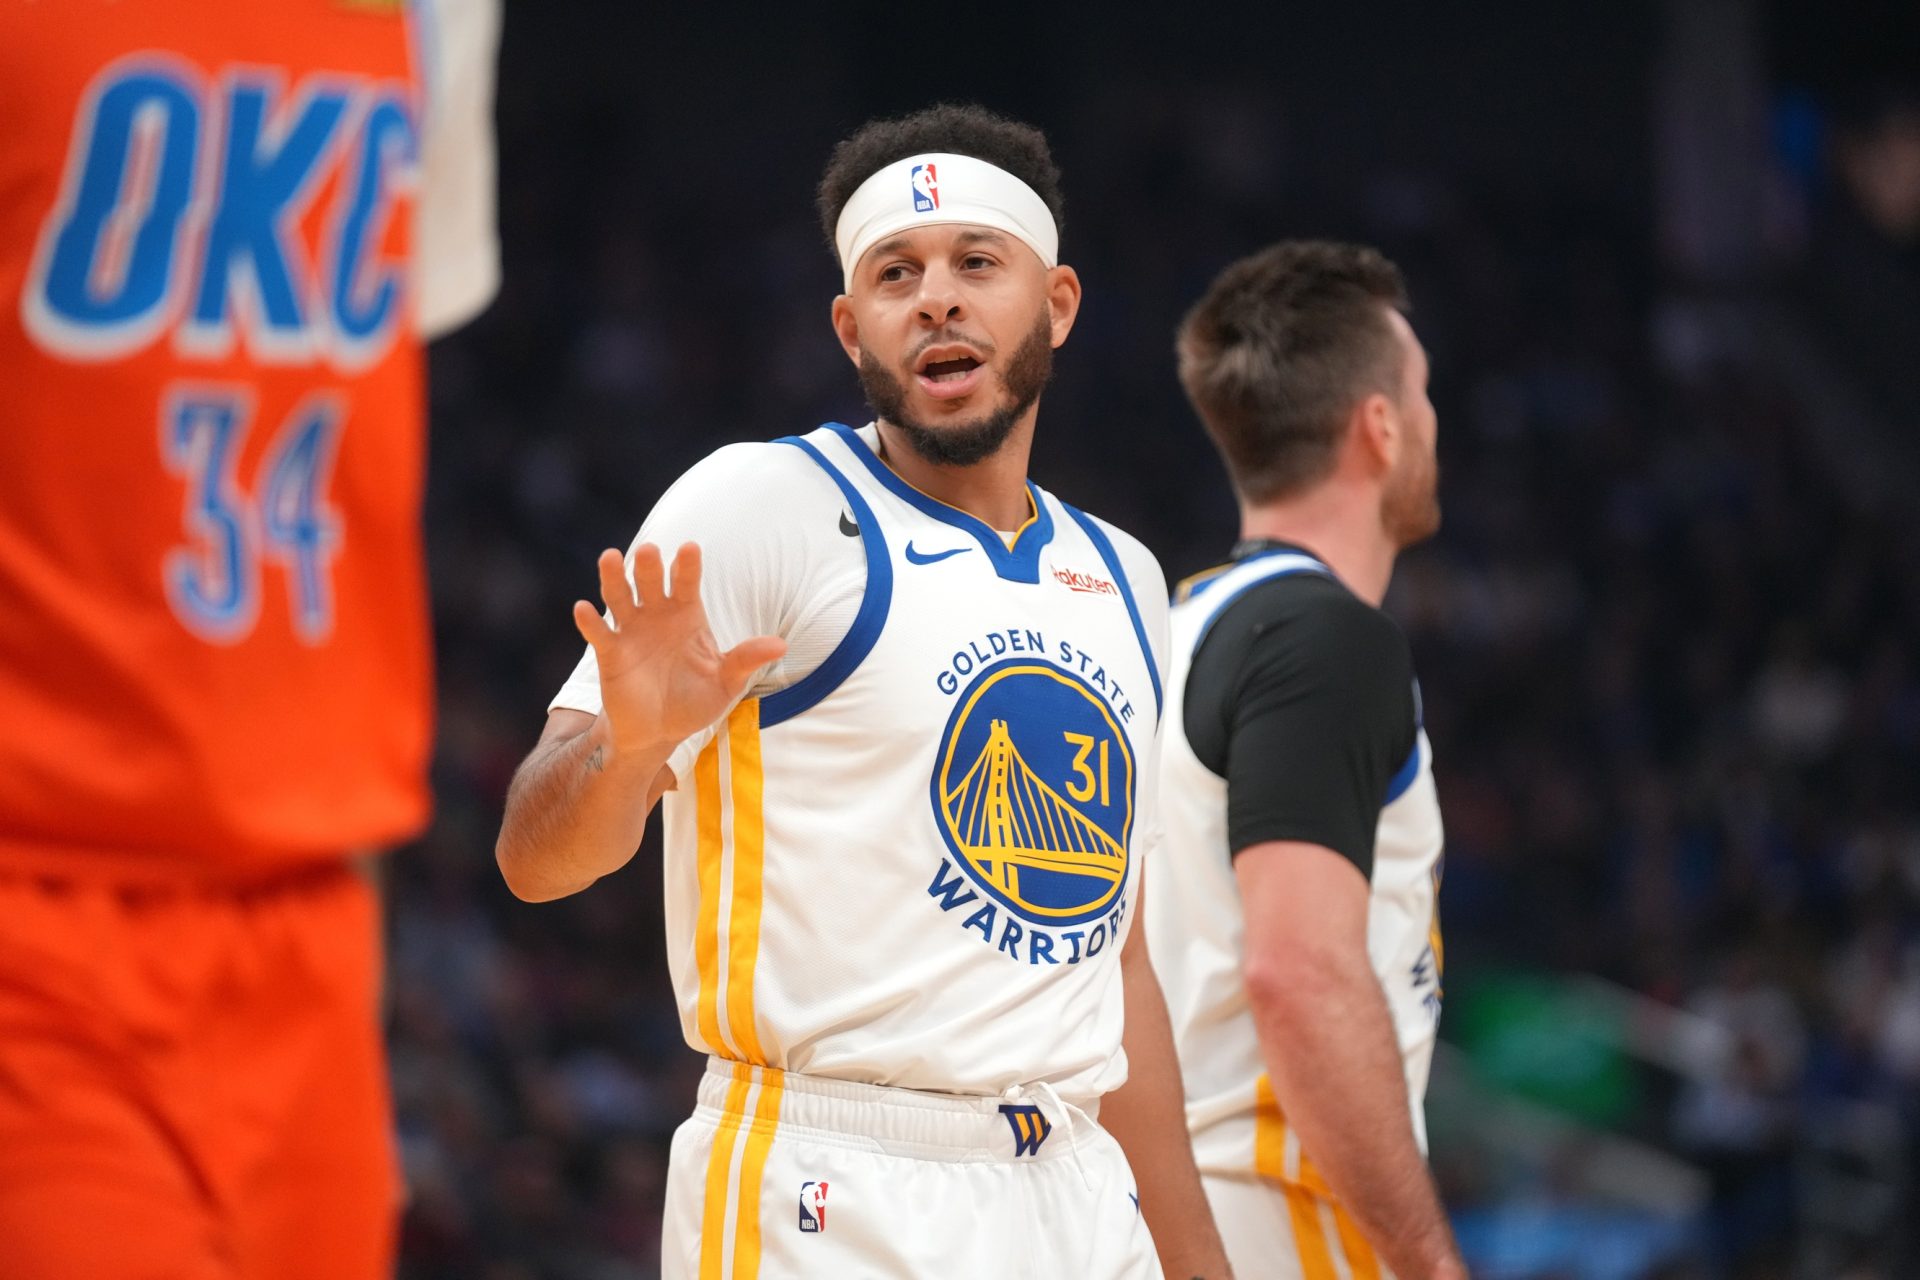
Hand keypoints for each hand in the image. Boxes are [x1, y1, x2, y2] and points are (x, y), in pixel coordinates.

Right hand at [572, 544, 785, 755]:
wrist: (659, 731)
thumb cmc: (695, 700)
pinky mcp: (610, 653)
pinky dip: (590, 621)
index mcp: (687, 614)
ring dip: (614, 578)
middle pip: (651, 582)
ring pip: (620, 597)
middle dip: (650, 566)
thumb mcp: (726, 683)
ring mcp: (631, 631)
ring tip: (611, 558)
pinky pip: (598, 633)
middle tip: (649, 550)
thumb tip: (780, 645)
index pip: (687, 582)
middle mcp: (657, 614)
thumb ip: (745, 660)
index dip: (687, 565)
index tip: (690, 548)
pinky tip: (583, 609)